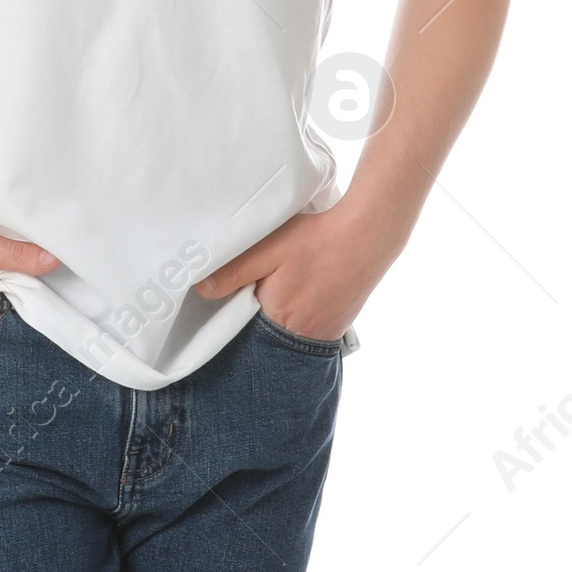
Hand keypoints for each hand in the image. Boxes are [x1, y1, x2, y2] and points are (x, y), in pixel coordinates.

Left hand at [195, 195, 409, 343]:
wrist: (369, 233)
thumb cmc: (317, 240)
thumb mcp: (268, 249)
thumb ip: (234, 271)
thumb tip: (202, 289)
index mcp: (278, 320)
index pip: (242, 332)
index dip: (233, 315)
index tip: (230, 298)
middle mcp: (303, 337)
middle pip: (264, 337)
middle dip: (255, 319)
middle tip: (256, 290)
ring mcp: (324, 336)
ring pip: (286, 334)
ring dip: (278, 318)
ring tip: (280, 291)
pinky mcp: (339, 327)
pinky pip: (308, 331)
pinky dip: (299, 316)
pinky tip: (301, 294)